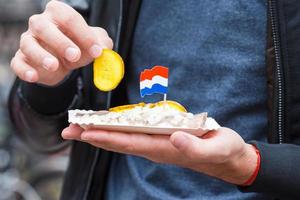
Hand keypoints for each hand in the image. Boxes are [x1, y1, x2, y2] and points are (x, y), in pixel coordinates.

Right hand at [10, 0, 112, 85]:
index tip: (97, 51)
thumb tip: (104, 47)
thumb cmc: (77, 46)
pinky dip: (24, 70)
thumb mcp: (93, 42)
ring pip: (28, 44)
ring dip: (41, 55)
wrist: (63, 63)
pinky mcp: (22, 58)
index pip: (69, 18)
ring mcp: (28, 40)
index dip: (84, 34)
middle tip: (74, 56)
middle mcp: (40, 24)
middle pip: (44, 26)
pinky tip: (34, 76)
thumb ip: (101, 42)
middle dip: (60, 42)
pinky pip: (18, 63)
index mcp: (59, 14)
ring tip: (54, 66)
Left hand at [62, 125, 257, 184]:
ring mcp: (156, 146)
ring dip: (100, 134)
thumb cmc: (222, 151)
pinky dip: (115, 132)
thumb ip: (195, 146)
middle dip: (94, 136)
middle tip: (70, 130)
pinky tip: (107, 128)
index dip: (107, 137)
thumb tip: (175, 137)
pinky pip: (132, 136)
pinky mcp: (160, 141)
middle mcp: (155, 149)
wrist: (227, 158)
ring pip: (123, 140)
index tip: (86, 131)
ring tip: (81, 128)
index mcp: (165, 148)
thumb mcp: (216, 148)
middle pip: (119, 143)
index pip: (130, 142)